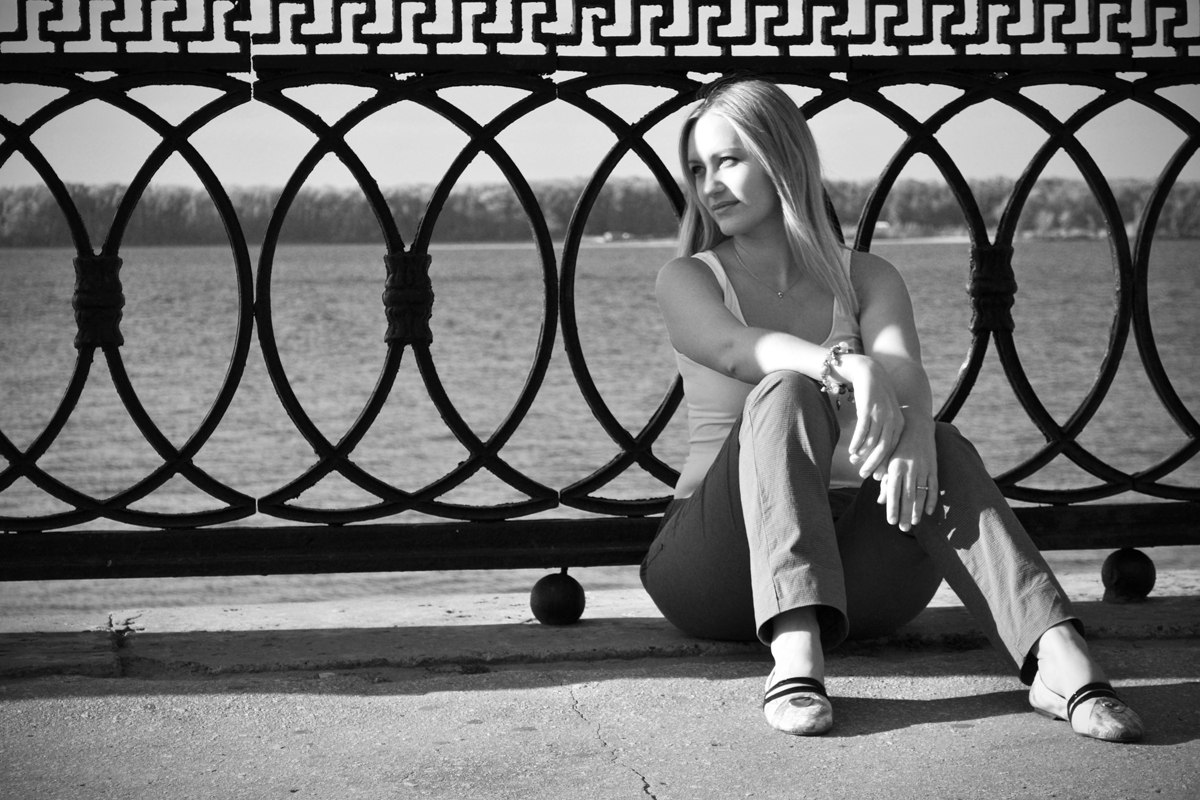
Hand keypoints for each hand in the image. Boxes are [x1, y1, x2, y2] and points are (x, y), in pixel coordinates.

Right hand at [838, 355, 903, 480]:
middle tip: (865, 475)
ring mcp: (881, 414)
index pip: (893, 450)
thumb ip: (882, 431)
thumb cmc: (874, 396)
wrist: (868, 372)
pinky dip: (857, 443)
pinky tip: (851, 450)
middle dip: (874, 464)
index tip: (877, 477)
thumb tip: (874, 452)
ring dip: (862, 454)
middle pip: (884, 449)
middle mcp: (893, 420)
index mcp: (899, 424)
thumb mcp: (883, 414)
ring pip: (872, 442)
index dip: (884, 464)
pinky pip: (863, 431)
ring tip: (854, 461)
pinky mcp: (868, 409)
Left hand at [874, 414, 938, 531]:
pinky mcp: (933, 467)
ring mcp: (923, 468)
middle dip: (905, 514)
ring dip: (918, 510)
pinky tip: (929, 511)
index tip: (891, 521)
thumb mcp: (888, 461)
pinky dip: (932, 499)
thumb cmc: (897, 446)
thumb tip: (881, 501)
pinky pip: (933, 486)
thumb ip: (885, 481)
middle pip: (907, 496)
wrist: (916, 427)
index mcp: (895, 467)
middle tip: (903, 528)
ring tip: (914, 523)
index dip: (892, 508)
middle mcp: (909, 469)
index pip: (893, 492)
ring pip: (921, 493)